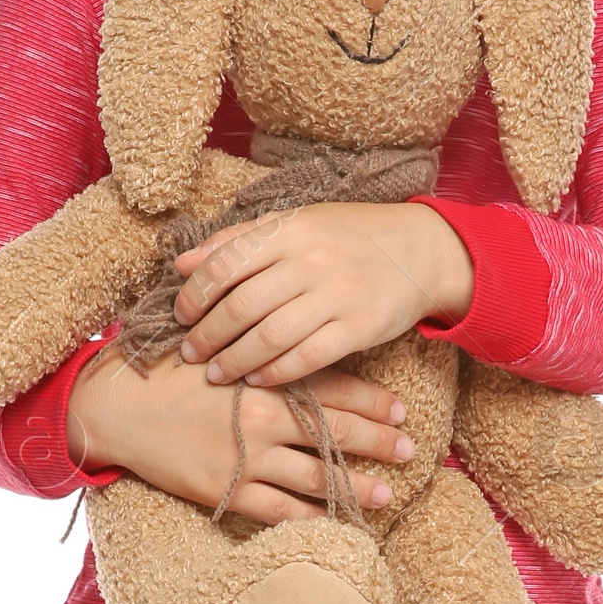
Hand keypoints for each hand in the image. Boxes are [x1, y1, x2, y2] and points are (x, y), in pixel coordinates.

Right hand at [65, 345, 415, 526]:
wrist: (110, 407)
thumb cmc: (160, 370)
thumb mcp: (212, 343)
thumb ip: (256, 345)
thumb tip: (293, 336)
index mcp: (263, 374)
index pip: (332, 385)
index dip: (372, 398)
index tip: (400, 407)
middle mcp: (264, 415)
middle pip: (337, 430)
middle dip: (379, 440)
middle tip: (410, 448)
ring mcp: (247, 456)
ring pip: (318, 476)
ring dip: (357, 486)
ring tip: (387, 494)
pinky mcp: (226, 489)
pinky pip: (281, 510)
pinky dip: (312, 518)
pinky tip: (335, 524)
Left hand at [169, 200, 473, 385]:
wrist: (421, 250)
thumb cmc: (350, 237)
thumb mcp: (296, 223)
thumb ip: (238, 241)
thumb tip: (182, 262)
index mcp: (289, 230)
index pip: (225, 263)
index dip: (195, 294)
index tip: (181, 315)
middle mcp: (310, 260)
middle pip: (241, 306)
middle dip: (208, 335)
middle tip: (190, 353)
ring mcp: (336, 295)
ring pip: (269, 336)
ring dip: (235, 360)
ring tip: (216, 374)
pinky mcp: (359, 327)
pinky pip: (307, 357)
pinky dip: (276, 372)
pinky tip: (258, 380)